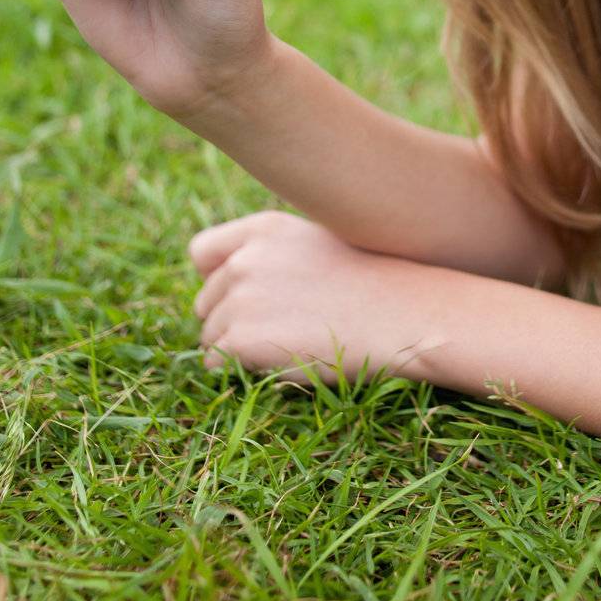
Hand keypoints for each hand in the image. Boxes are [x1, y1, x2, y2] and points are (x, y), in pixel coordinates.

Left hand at [189, 209, 443, 385]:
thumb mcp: (317, 244)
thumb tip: (233, 282)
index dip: (217, 278)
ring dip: (235, 347)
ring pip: (210, 334)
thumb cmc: (370, 284)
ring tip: (286, 346)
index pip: (202, 252)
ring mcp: (240, 299)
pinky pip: (216, 362)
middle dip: (229, 319)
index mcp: (263, 230)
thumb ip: (272, 254)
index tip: (240, 295)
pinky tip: (279, 362)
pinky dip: (237, 369)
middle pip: (206, 300)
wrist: (398, 317)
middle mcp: (244, 259)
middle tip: (277, 331)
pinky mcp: (240, 339)